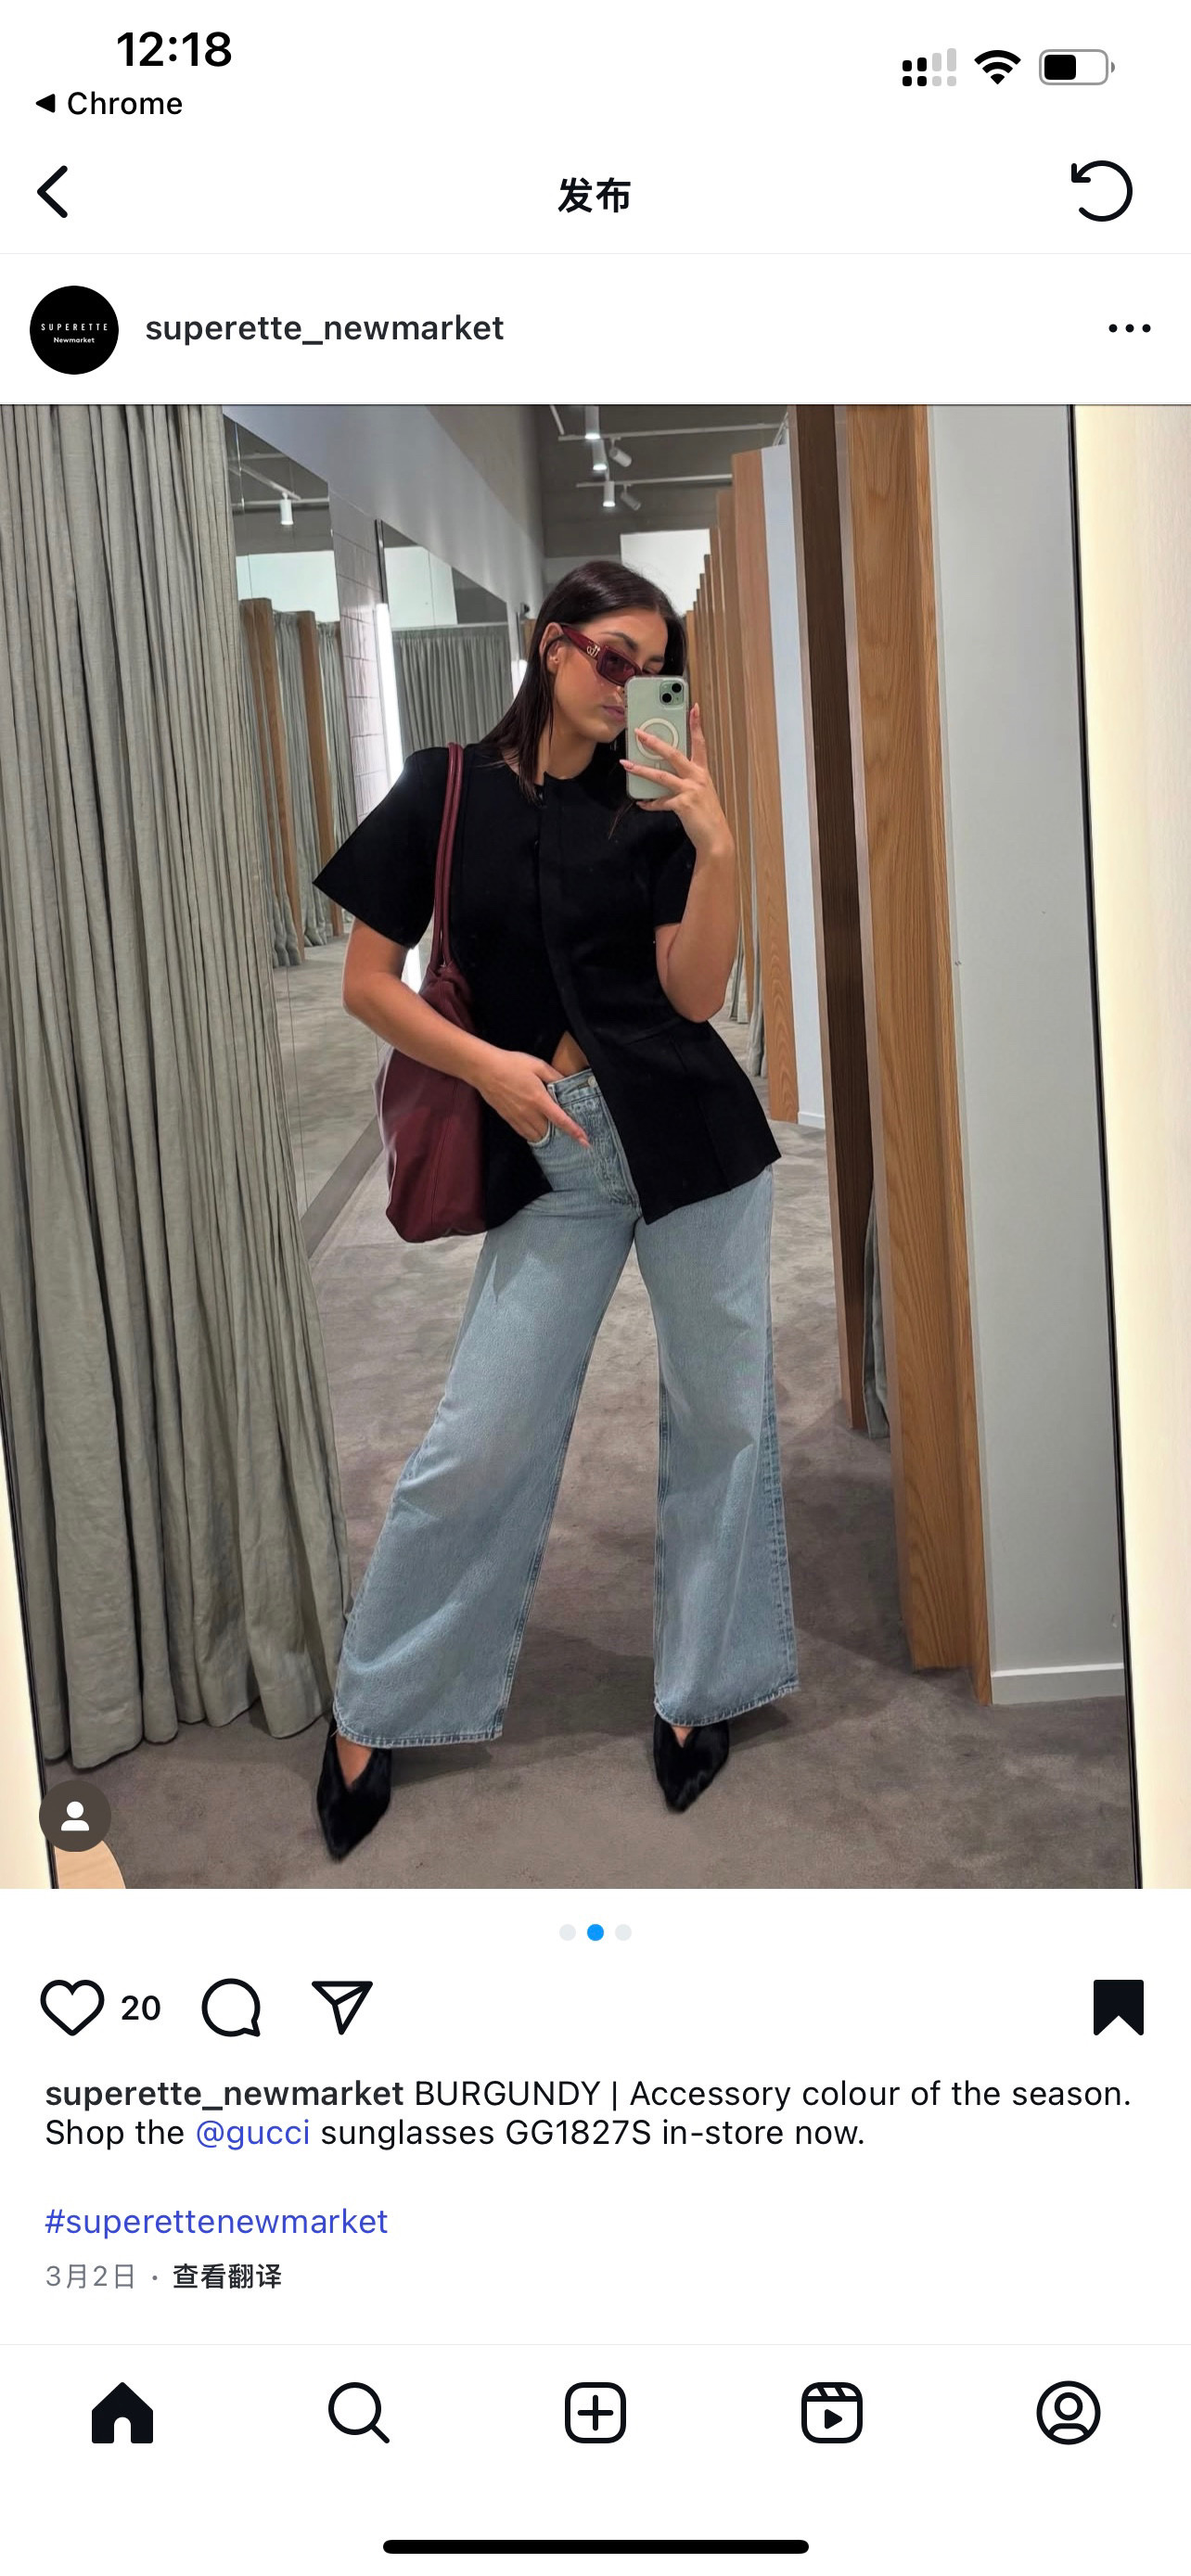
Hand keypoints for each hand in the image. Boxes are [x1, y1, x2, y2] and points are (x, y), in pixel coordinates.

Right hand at [474, 1048, 590, 1144]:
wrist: (484, 1069)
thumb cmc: (511, 1064)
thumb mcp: (537, 1065)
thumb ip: (554, 1076)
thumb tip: (567, 1084)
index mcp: (539, 1099)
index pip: (560, 1120)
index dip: (574, 1131)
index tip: (585, 1141)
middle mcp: (529, 1112)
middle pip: (549, 1132)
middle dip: (561, 1137)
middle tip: (571, 1138)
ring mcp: (517, 1117)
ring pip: (536, 1136)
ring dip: (548, 1139)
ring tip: (557, 1138)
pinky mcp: (508, 1119)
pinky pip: (524, 1134)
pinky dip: (534, 1136)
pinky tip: (538, 1134)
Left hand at [621, 705, 732, 860]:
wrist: (715, 837)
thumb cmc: (707, 816)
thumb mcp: (700, 794)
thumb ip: (685, 784)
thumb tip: (663, 781)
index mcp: (702, 772)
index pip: (700, 743)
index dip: (697, 725)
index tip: (694, 708)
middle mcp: (697, 777)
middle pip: (673, 753)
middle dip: (654, 742)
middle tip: (639, 733)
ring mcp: (690, 790)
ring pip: (661, 775)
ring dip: (641, 770)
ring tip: (626, 765)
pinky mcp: (682, 804)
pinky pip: (660, 802)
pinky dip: (650, 803)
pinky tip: (642, 803)